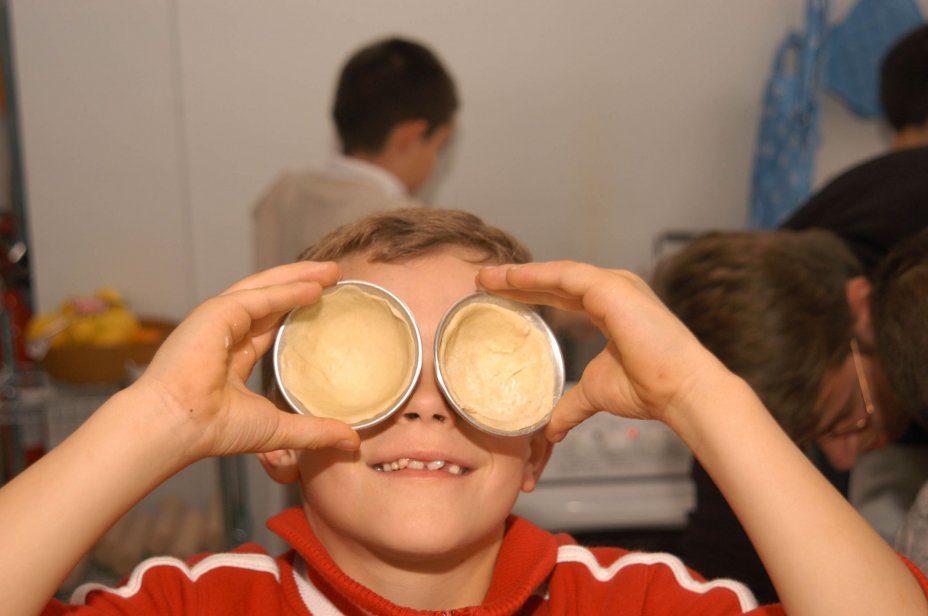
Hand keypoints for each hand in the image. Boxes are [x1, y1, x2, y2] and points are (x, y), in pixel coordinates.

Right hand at [134, 261, 359, 459]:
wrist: (177, 425)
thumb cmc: (214, 430)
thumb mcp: (278, 427)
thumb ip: (314, 430)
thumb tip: (351, 442)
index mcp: (232, 358)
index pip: (269, 326)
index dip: (297, 312)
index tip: (326, 304)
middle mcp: (224, 333)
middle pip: (271, 300)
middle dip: (303, 285)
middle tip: (336, 276)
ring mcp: (218, 320)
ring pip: (265, 289)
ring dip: (299, 277)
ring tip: (331, 271)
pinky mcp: (216, 312)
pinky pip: (260, 296)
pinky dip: (288, 289)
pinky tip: (314, 286)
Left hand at [477, 261, 721, 440]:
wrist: (681, 391)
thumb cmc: (650, 389)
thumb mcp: (596, 393)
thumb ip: (570, 405)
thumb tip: (550, 429)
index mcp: (611, 308)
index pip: (561, 295)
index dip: (529, 294)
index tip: (498, 296)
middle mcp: (613, 290)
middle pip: (555, 280)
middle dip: (518, 280)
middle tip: (483, 280)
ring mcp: (615, 285)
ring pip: (557, 274)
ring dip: (520, 274)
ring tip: (488, 277)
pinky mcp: (613, 288)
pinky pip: (565, 276)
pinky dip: (536, 275)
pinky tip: (510, 278)